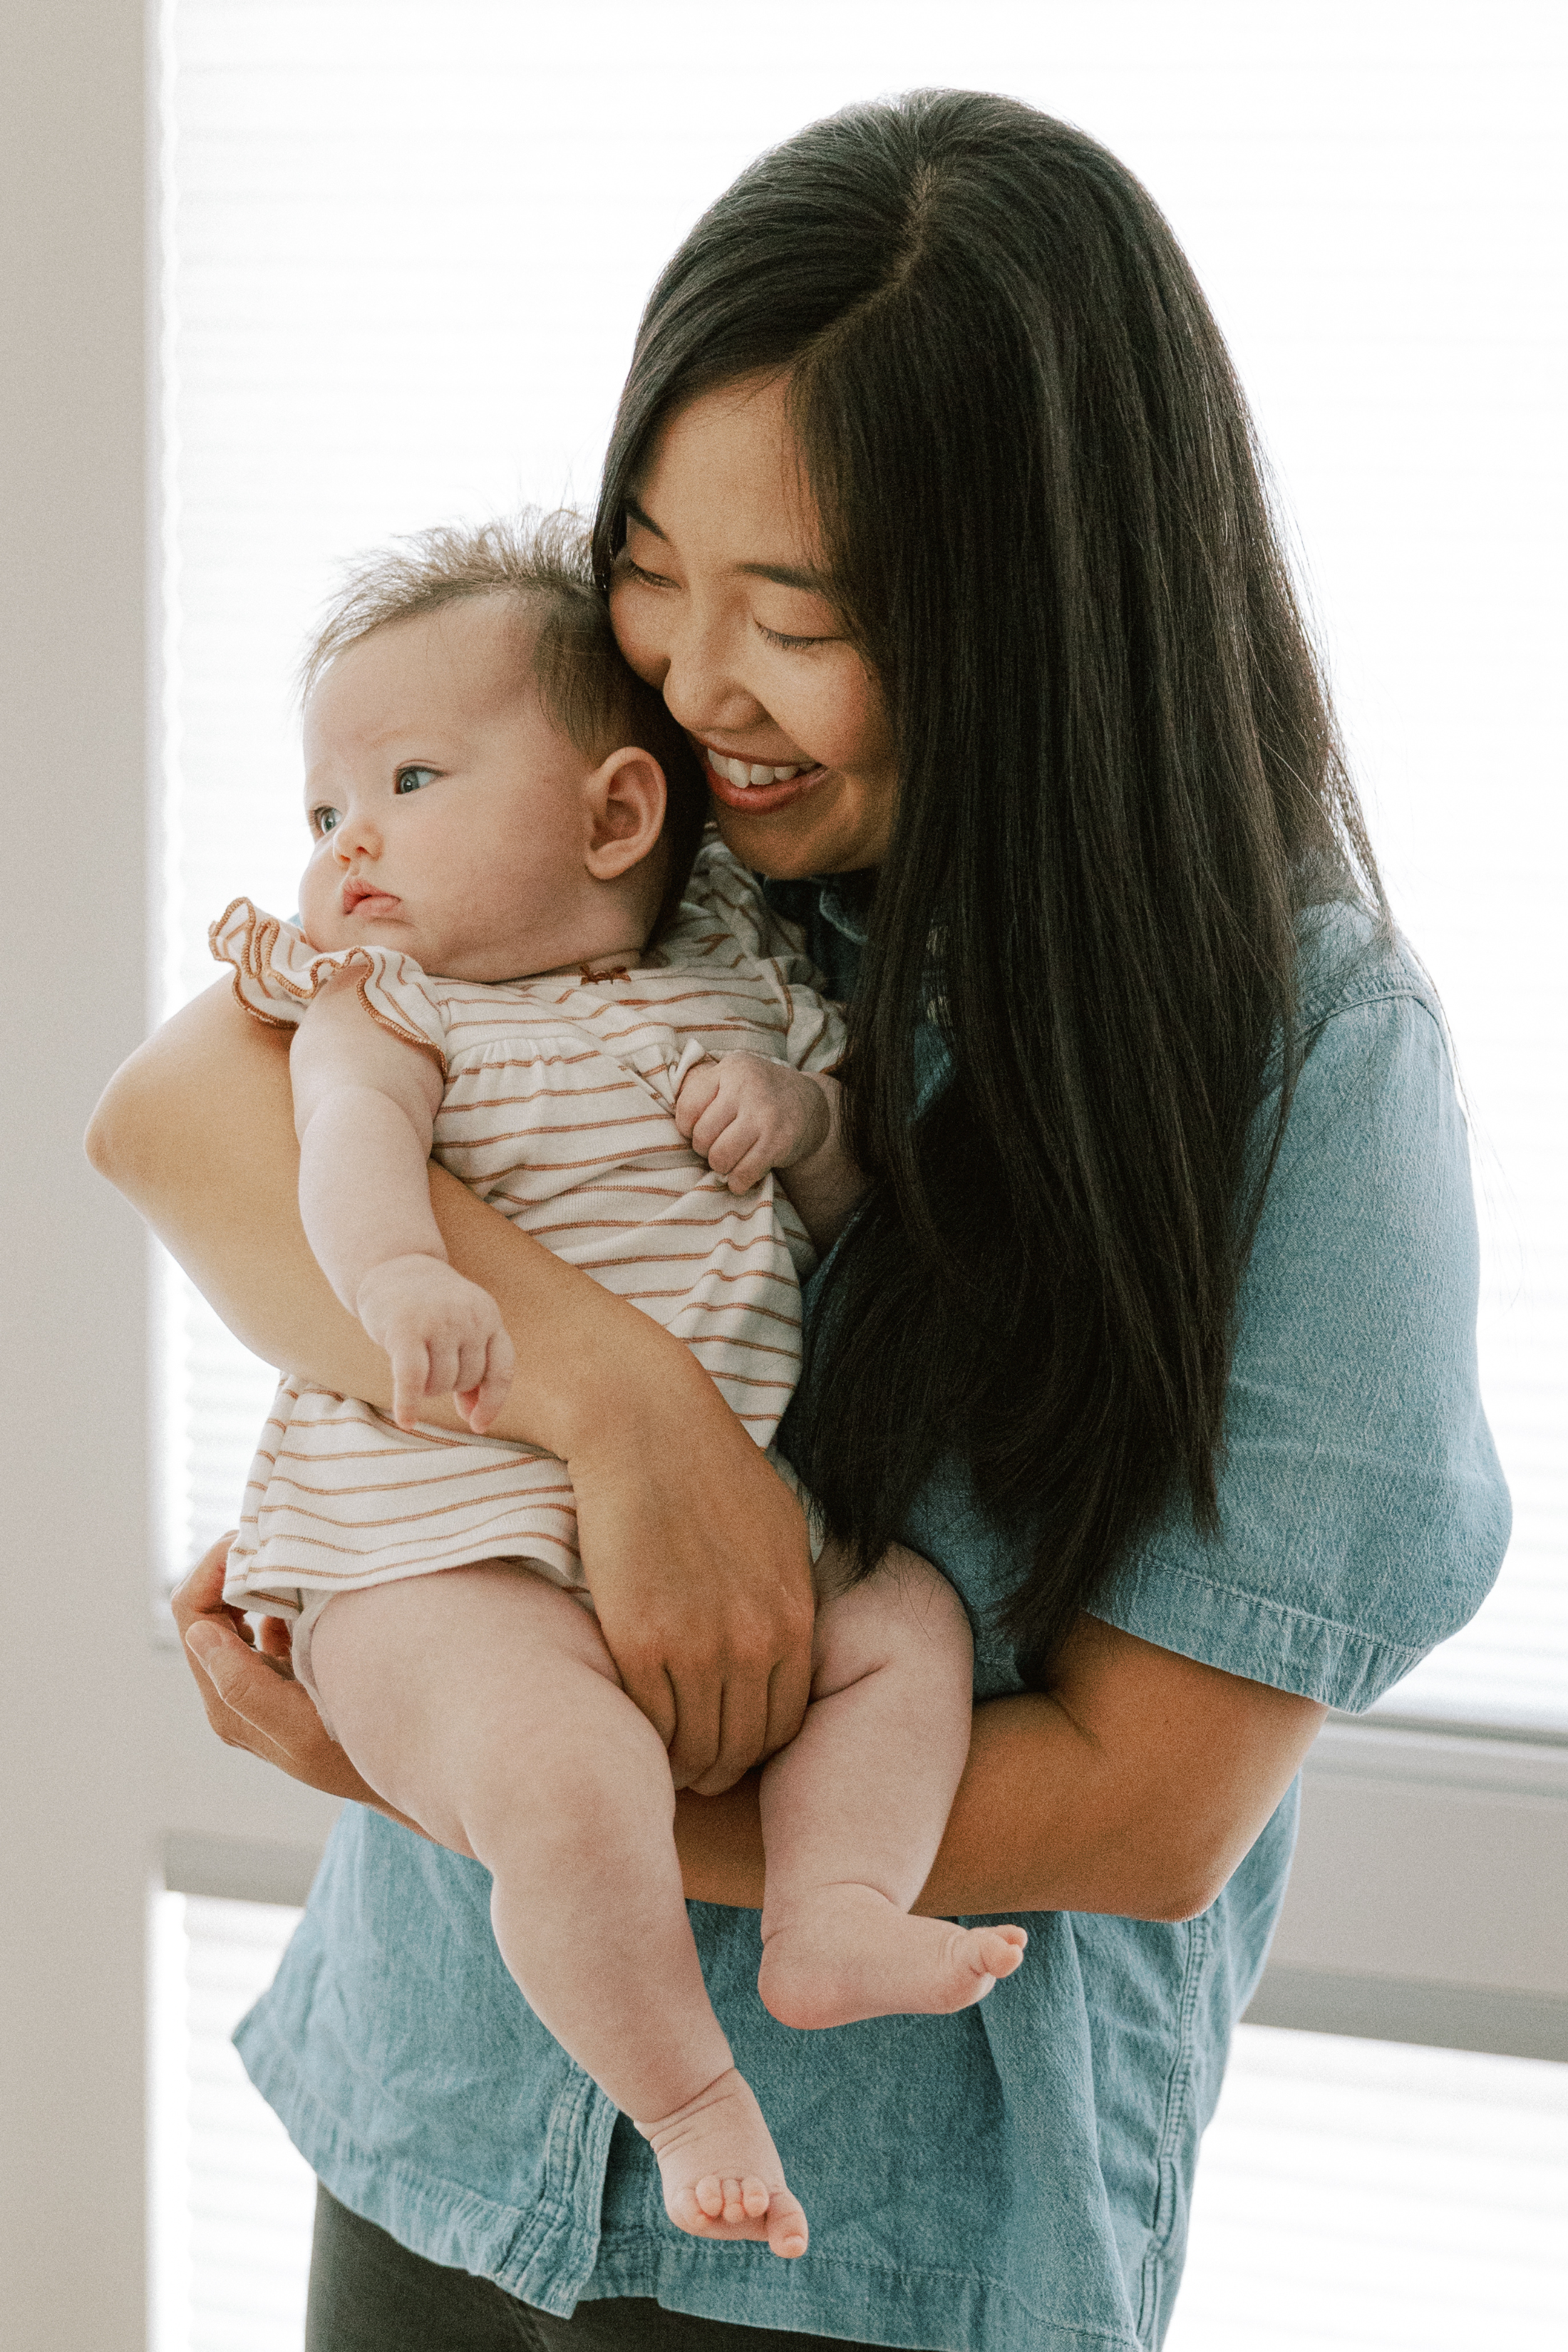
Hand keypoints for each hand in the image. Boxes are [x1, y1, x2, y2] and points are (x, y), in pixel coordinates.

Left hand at [172, 1536, 427, 1833]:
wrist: (399, 1780)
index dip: (215, 1569)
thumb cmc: (356, 1761)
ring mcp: (260, 1680)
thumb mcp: (302, 1730)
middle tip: (281, 1534)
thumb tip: (197, 1633)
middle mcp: (233, 1691)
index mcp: (228, 1703)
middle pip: (208, 1608)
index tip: (257, 1539)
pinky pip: (268, 1620)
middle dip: (236, 1565)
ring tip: (298, 1551)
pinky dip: (284, 1593)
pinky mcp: (286, 1672)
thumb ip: (245, 1686)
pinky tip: (317, 1582)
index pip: (194, 1615)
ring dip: (259, 1576)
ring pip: (237, 1610)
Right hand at [355, 1253, 514, 1432]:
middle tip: (427, 1367)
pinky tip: (406, 1421)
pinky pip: (412, 1380)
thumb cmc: (427, 1307)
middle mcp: (468, 1317)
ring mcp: (438, 1321)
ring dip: (425, 1389)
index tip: (478, 1425)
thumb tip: (476, 1418)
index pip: (501, 1369)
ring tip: (413, 1367)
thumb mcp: (459, 1327)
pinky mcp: (406, 1329)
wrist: (390, 1265)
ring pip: (440, 1383)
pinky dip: (408, 1404)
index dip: (492, 1401)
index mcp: (488, 1315)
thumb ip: (471, 1365)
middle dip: (447, 1386)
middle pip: (467, 1380)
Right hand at [568, 1349, 816, 1794]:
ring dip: (679, 1763)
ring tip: (661, 1760)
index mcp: (792, 1616)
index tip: (729, 1749)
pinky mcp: (639, 1639)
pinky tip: (634, 1731)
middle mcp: (754, 1640)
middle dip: (718, 1767)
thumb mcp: (781, 1530)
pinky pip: (650, 1720)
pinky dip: (645, 1737)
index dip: (755, 1749)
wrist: (645, 1428)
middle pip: (741, 1745)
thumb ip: (786, 1594)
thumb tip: (787, 1639)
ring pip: (695, 1745)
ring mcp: (698, 1644)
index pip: (785, 1723)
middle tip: (692, 1770)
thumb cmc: (710, 1470)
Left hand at [675, 1054, 829, 1192]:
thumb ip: (704, 1090)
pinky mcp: (779, 1143)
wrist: (811, 1105)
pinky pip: (744, 1173)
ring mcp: (765, 1116)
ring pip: (720, 1157)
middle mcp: (747, 1088)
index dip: (687, 1128)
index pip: (687, 1107)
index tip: (698, 1131)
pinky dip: (738, 1183)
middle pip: (702, 1137)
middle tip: (717, 1148)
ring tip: (729, 1161)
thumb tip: (672, 1126)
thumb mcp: (734, 1076)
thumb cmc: (760, 1094)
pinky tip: (741, 1178)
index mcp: (731, 1069)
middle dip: (704, 1150)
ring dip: (721, 1167)